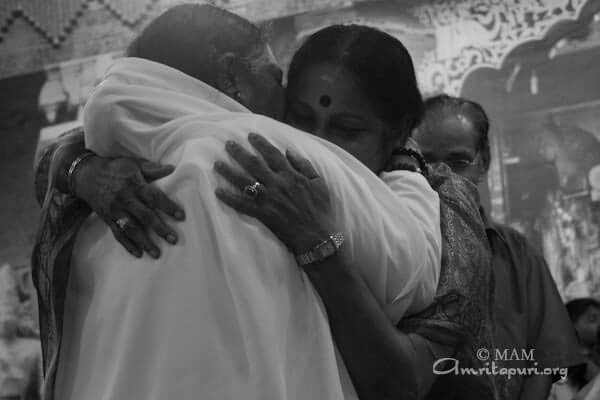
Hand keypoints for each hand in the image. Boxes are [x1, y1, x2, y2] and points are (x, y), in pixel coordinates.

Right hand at [73, 155, 184, 257]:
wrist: (85, 176)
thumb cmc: (114, 168)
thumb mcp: (132, 163)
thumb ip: (152, 169)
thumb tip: (172, 168)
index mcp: (134, 184)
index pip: (154, 197)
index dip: (167, 206)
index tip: (181, 216)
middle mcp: (125, 199)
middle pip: (145, 216)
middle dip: (159, 229)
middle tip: (173, 239)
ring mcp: (116, 211)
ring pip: (131, 229)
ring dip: (144, 242)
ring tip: (157, 254)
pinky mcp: (108, 219)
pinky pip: (118, 234)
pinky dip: (127, 245)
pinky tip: (138, 254)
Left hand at [214, 133, 334, 254]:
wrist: (316, 234)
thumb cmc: (319, 209)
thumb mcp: (318, 182)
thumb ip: (304, 165)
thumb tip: (289, 151)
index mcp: (291, 175)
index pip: (273, 154)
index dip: (261, 143)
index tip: (250, 135)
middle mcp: (277, 184)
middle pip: (254, 164)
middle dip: (239, 153)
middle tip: (228, 144)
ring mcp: (269, 199)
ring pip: (245, 181)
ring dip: (229, 172)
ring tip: (217, 164)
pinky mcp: (263, 214)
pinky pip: (242, 204)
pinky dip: (230, 198)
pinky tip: (218, 191)